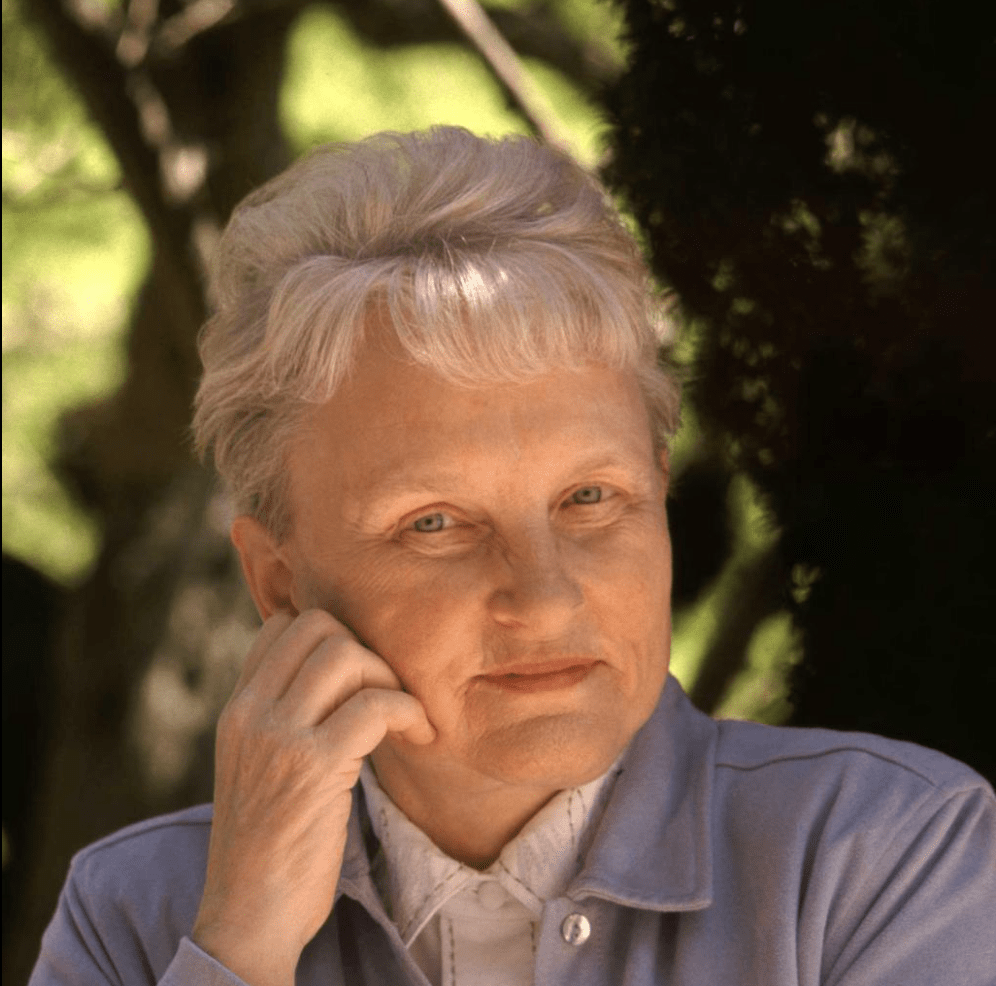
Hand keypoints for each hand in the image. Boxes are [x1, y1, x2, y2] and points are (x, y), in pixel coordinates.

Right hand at [191, 609, 434, 985]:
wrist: (247, 917)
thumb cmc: (268, 846)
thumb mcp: (258, 766)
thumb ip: (284, 718)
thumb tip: (345, 677)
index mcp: (237, 709)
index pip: (280, 624)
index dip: (331, 635)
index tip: (362, 674)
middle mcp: (250, 712)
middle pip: (319, 625)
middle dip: (366, 650)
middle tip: (388, 694)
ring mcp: (278, 735)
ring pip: (346, 654)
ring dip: (390, 678)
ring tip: (405, 717)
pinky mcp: (313, 765)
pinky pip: (375, 705)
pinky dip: (409, 711)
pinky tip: (421, 736)